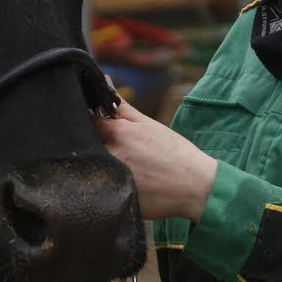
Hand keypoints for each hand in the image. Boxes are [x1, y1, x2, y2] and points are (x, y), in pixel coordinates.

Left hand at [93, 99, 217, 221]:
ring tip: (123, 168)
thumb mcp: (148, 124)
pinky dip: (105, 184)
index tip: (92, 122)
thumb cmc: (174, 153)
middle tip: (114, 148)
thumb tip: (104, 81)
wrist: (195, 187)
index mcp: (116, 134)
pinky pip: (100, 189)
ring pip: (91, 168)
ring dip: (98, 164)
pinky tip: (124, 183)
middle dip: (92, 143)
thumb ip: (122, 106)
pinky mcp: (113, 200)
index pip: (86, 121)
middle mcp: (109, 156)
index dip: (86, 120)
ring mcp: (110, 180)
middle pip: (87, 146)